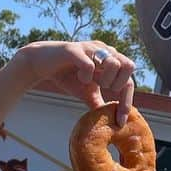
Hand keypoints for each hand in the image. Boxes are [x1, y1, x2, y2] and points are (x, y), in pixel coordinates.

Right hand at [19, 40, 135, 125]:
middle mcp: (105, 51)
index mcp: (111, 60)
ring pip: (114, 63)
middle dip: (117, 85)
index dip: (127, 102)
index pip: (129, 80)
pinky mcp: (75, 49)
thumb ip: (100, 104)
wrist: (41, 63)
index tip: (120, 121)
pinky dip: (86, 77)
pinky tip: (79, 77)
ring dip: (105, 79)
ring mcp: (91, 48)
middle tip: (102, 89)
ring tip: (90, 81)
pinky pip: (90, 66)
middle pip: (129, 66)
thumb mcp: (87, 93)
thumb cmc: (68, 76)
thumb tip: (112, 122)